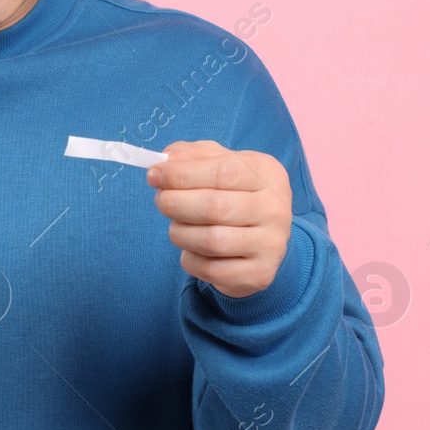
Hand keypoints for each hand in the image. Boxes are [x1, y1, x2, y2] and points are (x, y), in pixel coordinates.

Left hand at [146, 140, 292, 298]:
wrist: (262, 239)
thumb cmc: (235, 193)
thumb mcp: (219, 164)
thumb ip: (192, 156)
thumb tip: (165, 161)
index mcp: (268, 173)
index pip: (223, 172)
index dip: (182, 174)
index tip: (154, 175)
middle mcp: (276, 209)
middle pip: (215, 207)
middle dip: (176, 203)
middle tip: (161, 200)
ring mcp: (271, 245)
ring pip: (211, 241)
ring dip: (180, 232)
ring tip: (177, 225)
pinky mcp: (259, 274)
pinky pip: (211, 269)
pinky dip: (190, 259)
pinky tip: (192, 249)